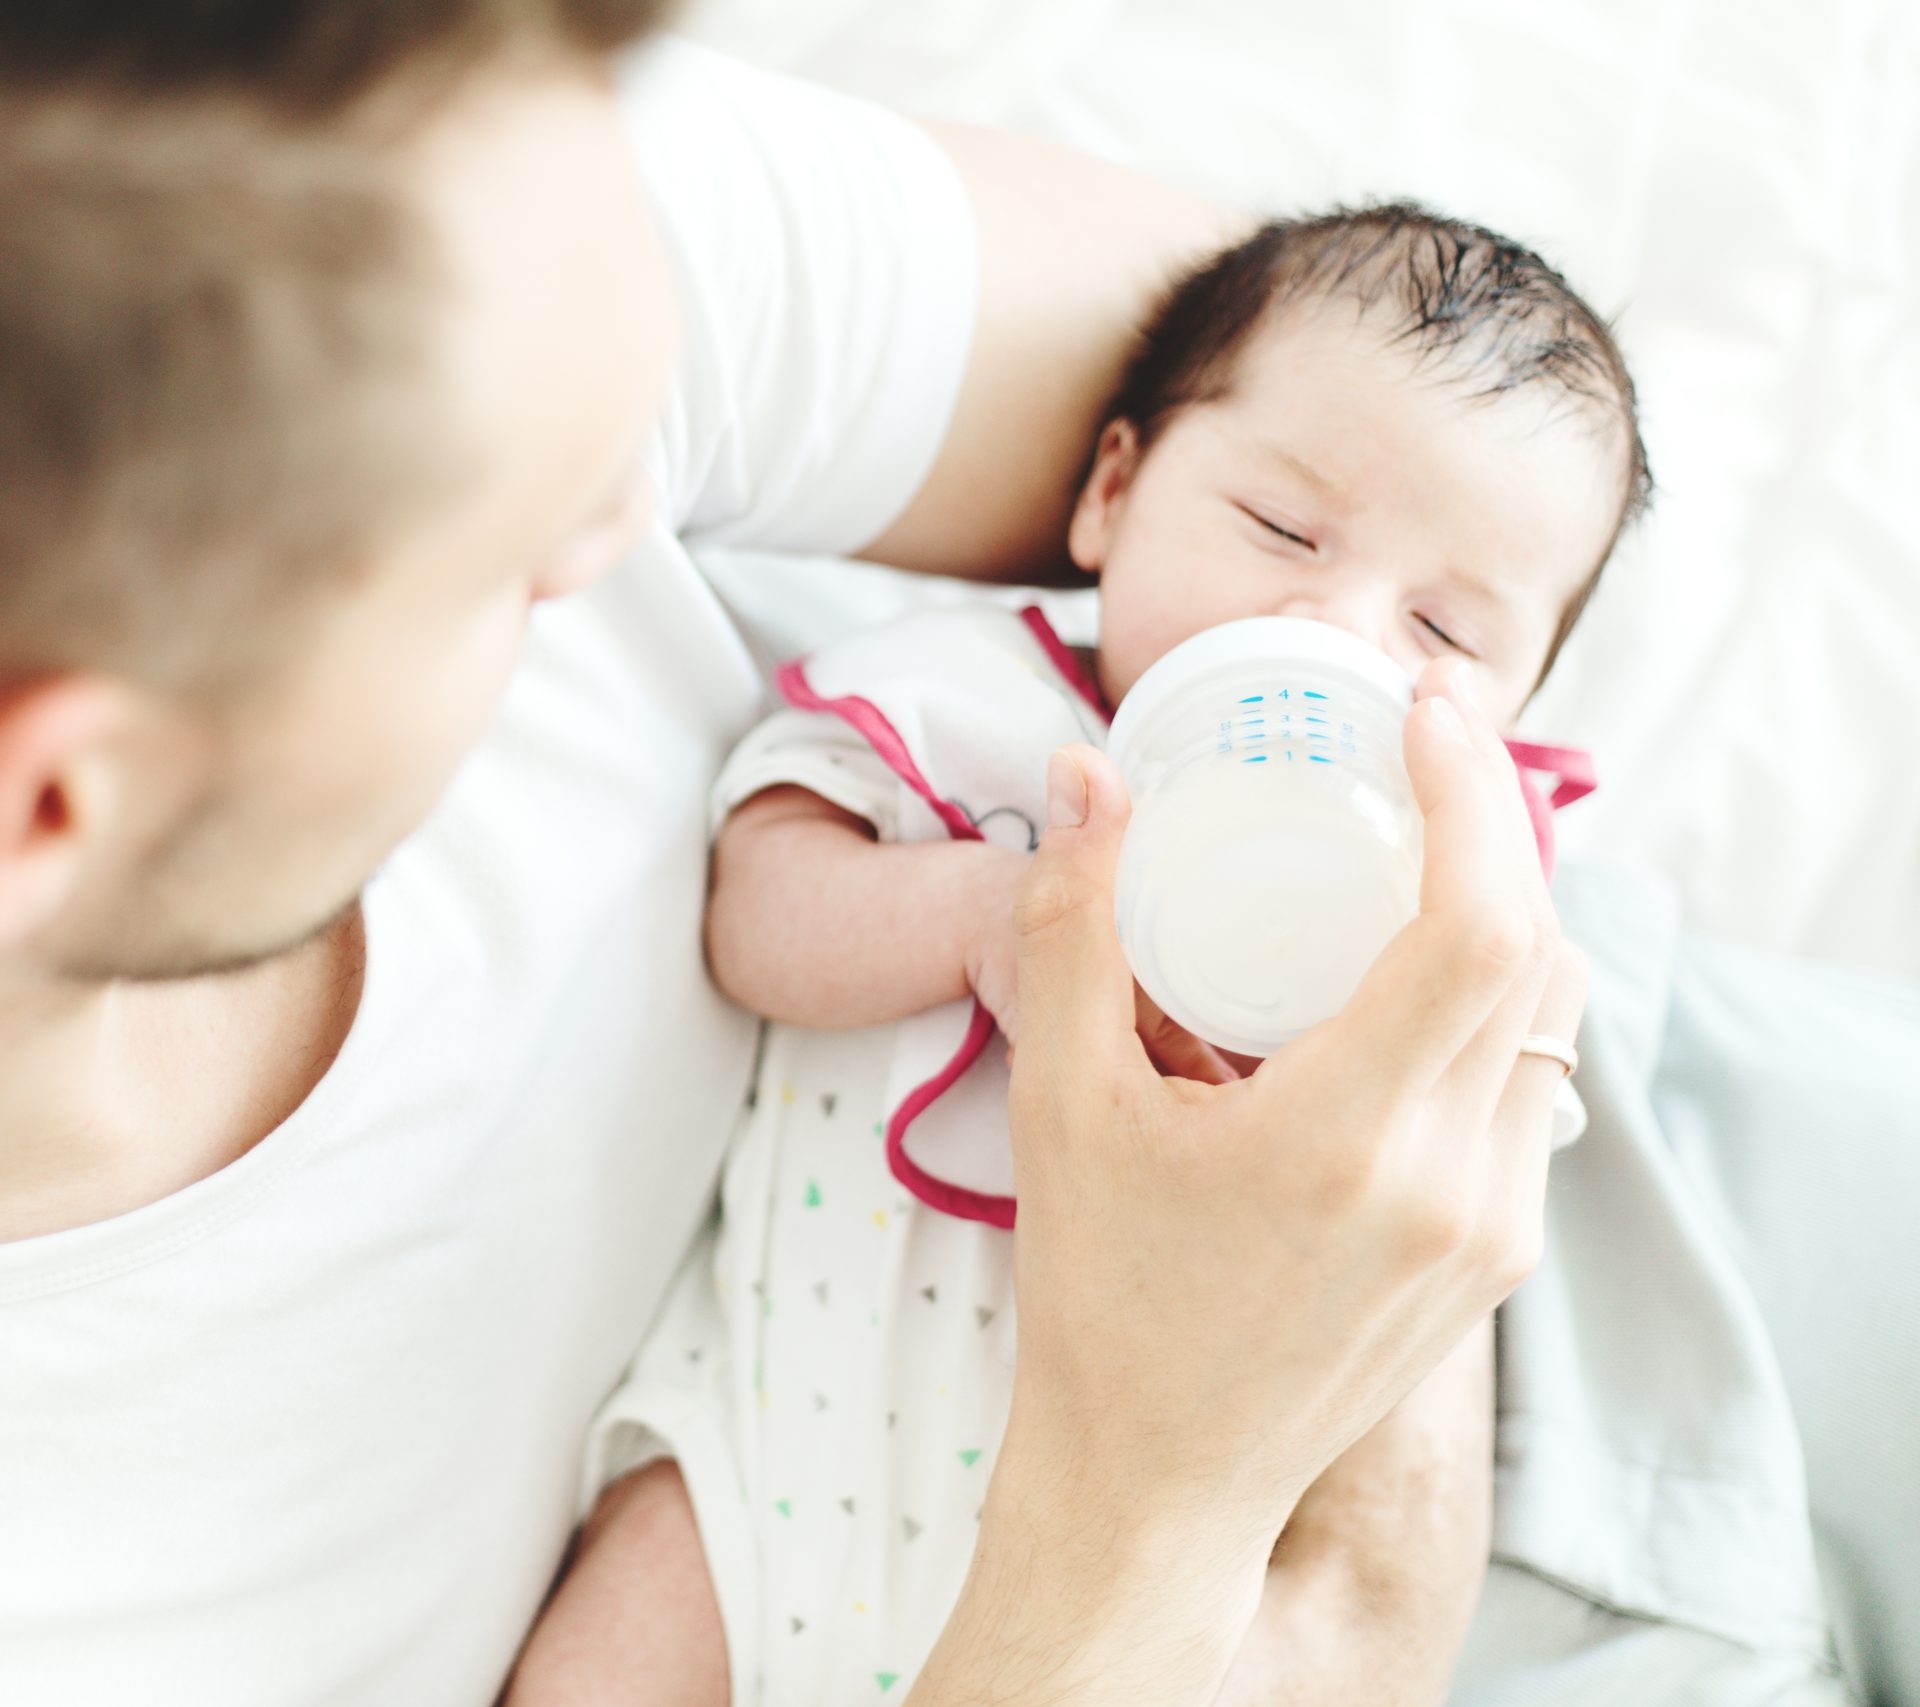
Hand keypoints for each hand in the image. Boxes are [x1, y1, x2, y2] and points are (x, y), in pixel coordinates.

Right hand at [913, 661, 1582, 1705]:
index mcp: (1345, 1141)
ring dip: (1506, 915)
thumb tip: (1082, 773)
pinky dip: (1496, 1004)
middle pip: (1539, 950)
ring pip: (1554, 1021)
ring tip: (1418, 857)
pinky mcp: (1499, 1255)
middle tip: (1418, 758)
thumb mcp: (1060, 1104)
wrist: (1157, 1479)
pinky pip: (1533, 1089)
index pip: (1478, 926)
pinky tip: (1411, 983)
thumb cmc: (1097, 1300)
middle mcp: (1451, 1184)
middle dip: (1494, 830)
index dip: (1472, 799)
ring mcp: (1492, 1227)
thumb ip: (1073, 926)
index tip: (1421, 717)